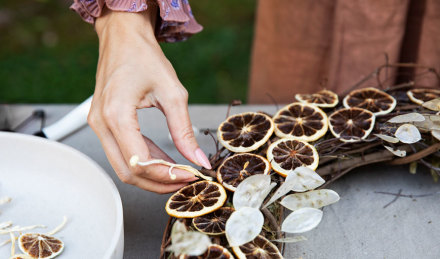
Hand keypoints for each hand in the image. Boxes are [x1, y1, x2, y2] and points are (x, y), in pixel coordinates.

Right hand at [88, 7, 210, 193]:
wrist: (123, 37)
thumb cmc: (144, 57)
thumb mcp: (172, 93)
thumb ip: (184, 130)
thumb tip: (198, 160)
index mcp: (116, 115)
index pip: (141, 163)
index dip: (167, 176)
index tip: (191, 176)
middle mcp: (101, 124)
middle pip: (128, 172)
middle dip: (158, 182)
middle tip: (185, 180)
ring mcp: (98, 125)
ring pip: (123, 167)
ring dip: (151, 175)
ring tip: (178, 172)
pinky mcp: (102, 123)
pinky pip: (121, 152)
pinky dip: (143, 161)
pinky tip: (164, 159)